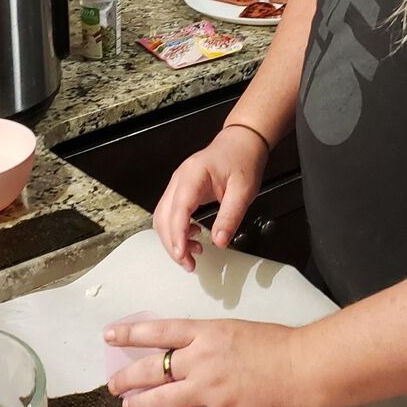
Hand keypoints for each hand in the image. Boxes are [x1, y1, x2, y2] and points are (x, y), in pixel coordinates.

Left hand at [104, 314, 310, 406]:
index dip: (130, 333)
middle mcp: (200, 360)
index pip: (158, 331)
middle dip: (127, 378)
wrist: (303, 368)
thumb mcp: (235, 330)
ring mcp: (208, 391)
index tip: (110, 336)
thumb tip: (186, 354)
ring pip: (160, 400)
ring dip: (140, 405)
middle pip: (151, 369)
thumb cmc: (277, 345)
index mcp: (206, 332)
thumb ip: (208, 341)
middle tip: (114, 385)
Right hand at [152, 126, 268, 271]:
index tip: (183, 255)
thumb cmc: (242, 160)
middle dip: (173, 244)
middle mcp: (179, 179)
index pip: (178, 210)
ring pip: (163, 217)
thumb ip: (230, 216)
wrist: (242, 142)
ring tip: (193, 254)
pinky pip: (171, 213)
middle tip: (189, 264)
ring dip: (173, 239)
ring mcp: (178, 184)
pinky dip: (177, 230)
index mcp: (193, 175)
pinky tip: (194, 237)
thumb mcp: (244, 190)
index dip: (177, 235)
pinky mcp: (181, 190)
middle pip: (164, 217)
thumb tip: (219, 242)